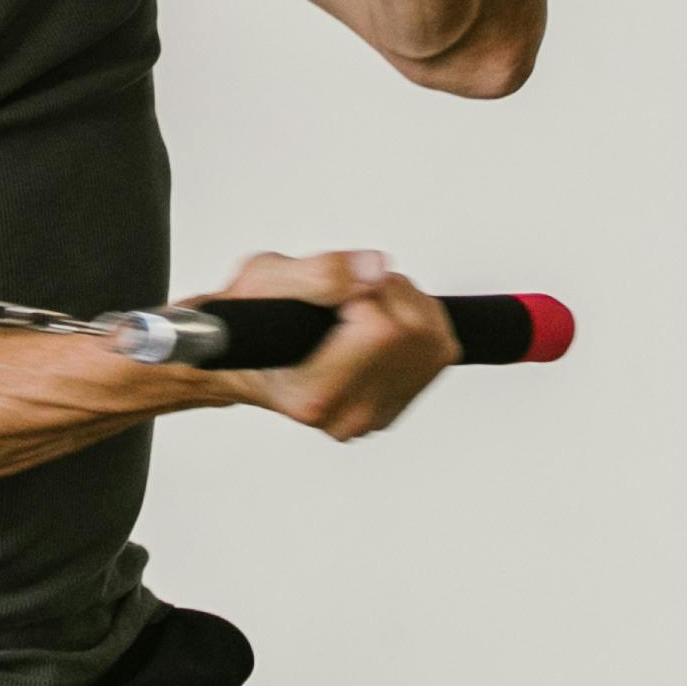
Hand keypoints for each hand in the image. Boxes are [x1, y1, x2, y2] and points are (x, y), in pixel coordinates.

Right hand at [201, 249, 456, 440]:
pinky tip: (384, 319)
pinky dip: (421, 321)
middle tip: (348, 290)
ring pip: (434, 339)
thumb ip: (320, 272)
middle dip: (387, 292)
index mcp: (315, 394)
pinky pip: (440, 351)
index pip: (381, 330)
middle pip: (414, 333)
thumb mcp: (264, 278)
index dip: (362, 291)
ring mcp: (376, 416)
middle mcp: (349, 415)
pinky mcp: (397, 406)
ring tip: (363, 302)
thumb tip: (375, 270)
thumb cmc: (250, 323)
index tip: (335, 291)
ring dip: (407, 304)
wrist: (246, 358)